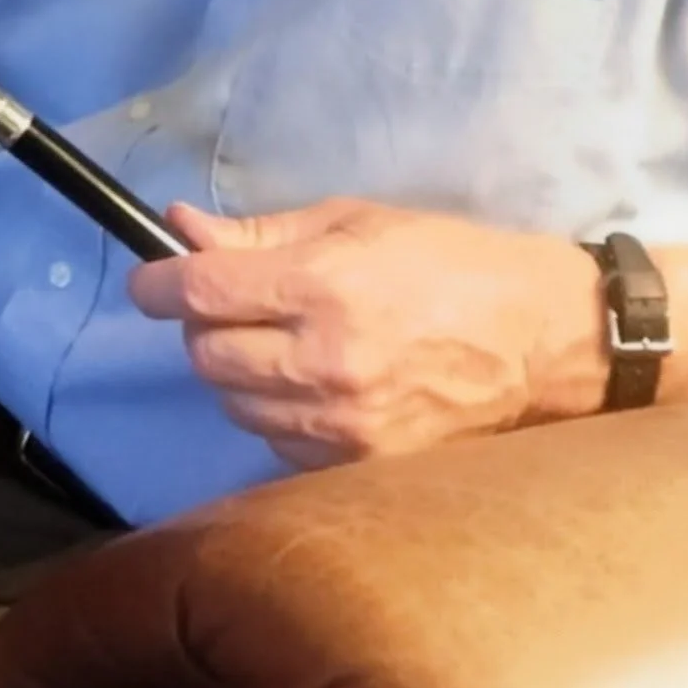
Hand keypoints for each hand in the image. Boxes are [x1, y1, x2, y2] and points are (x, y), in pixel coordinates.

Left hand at [129, 197, 605, 469]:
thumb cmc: (448, 261)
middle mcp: (324, 361)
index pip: (201, 292)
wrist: (537, 339)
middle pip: (206, 355)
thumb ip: (261, 233)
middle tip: (237, 303)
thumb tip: (180, 228)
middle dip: (205, 326)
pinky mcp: (360, 466)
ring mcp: (342, 424)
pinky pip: (277, 442)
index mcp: (323, 286)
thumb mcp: (354, 222)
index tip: (150, 279)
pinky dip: (277, 412)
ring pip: (235, 404)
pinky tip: (313, 383)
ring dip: (239, 371)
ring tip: (284, 342)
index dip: (159, 283)